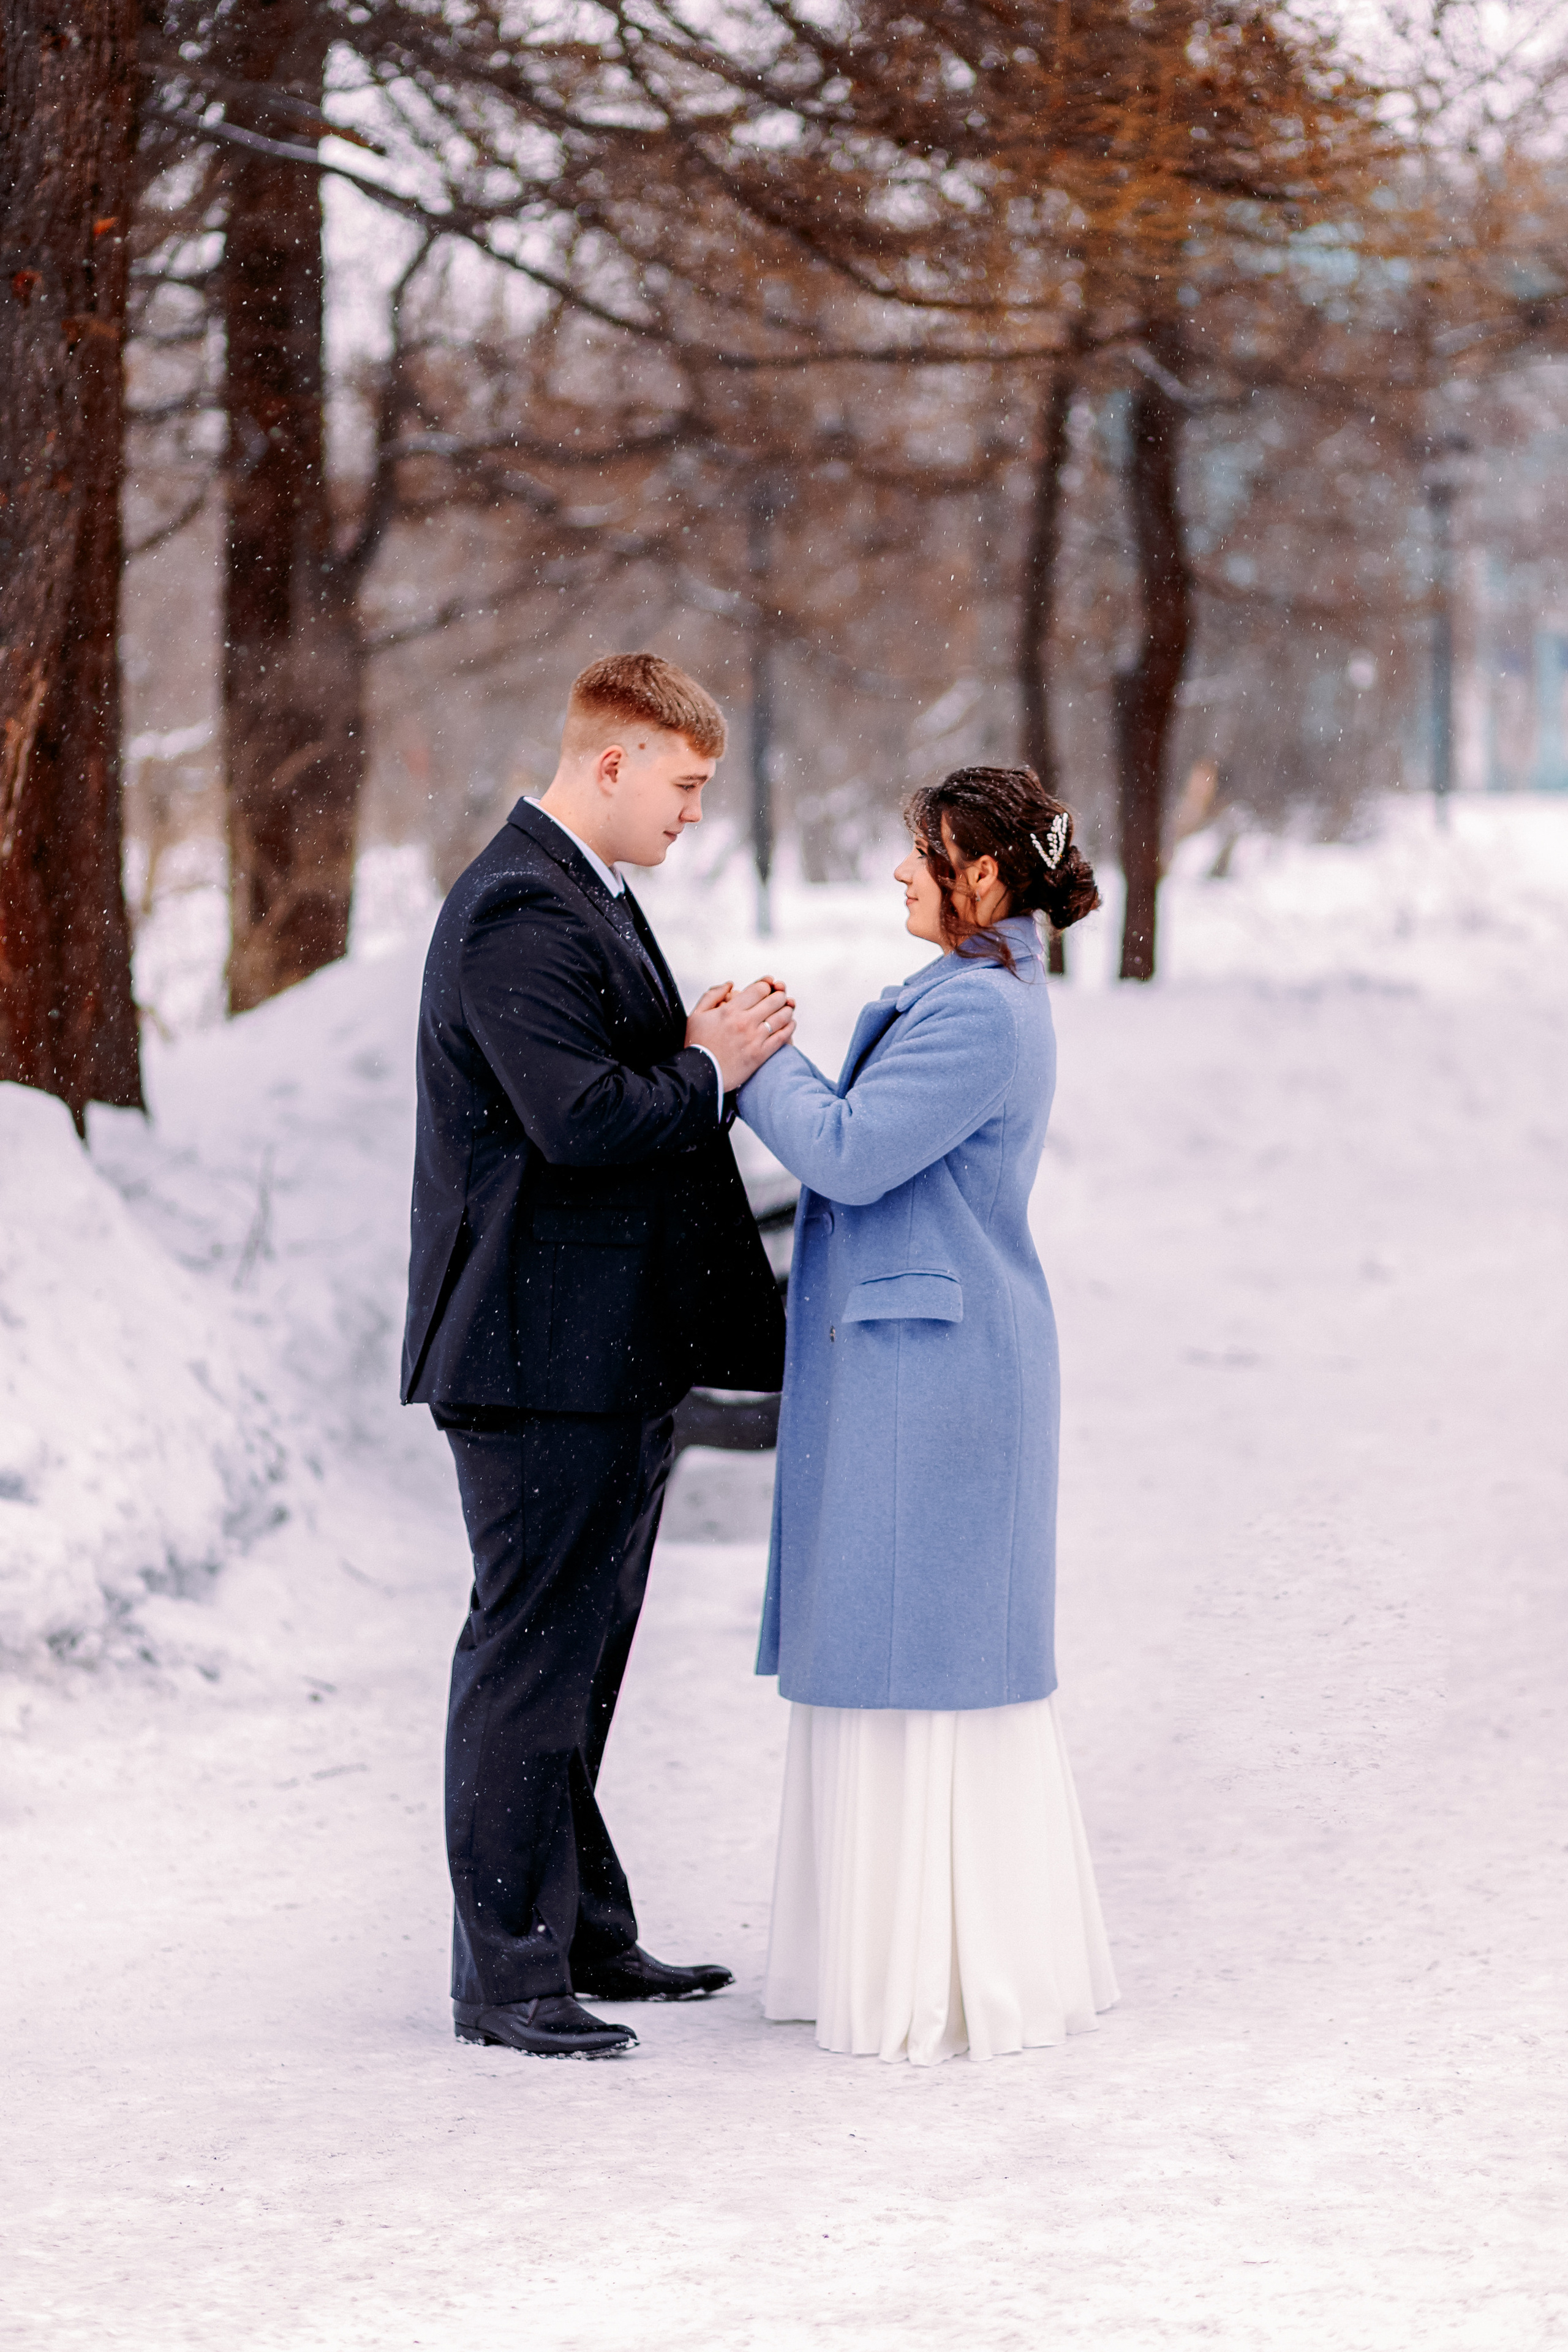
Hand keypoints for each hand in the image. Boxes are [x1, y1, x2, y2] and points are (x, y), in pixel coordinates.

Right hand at [686, 975, 795, 1091]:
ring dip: (787, 1010)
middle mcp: (745, 1022)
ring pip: (781, 1017)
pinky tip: (790, 1024)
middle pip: (774, 1001)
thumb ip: (712, 995)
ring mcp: (755, 1039)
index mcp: (730, 1010)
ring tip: (787, 1009)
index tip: (768, 987)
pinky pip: (782, 1037)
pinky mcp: (761, 1054)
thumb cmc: (698, 1045)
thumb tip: (730, 985)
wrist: (701, 1074)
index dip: (767, 986)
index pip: (759, 990)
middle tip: (781, 997)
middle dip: (780, 996)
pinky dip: (789, 1028)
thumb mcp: (697, 1014)